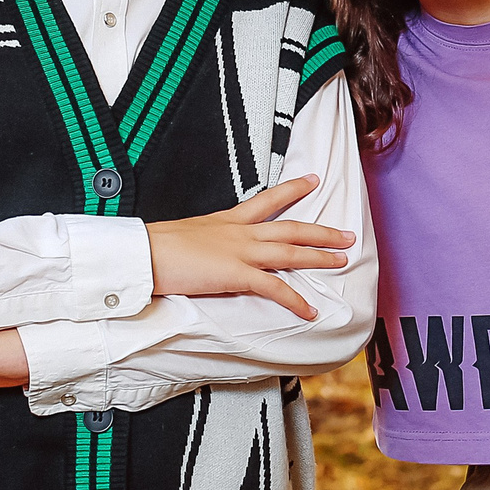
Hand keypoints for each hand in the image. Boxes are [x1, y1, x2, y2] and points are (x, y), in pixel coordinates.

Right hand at [144, 175, 353, 320]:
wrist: (143, 252)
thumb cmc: (155, 247)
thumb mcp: (186, 236)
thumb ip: (204, 241)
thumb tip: (204, 250)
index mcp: (227, 220)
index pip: (267, 200)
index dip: (292, 189)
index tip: (313, 179)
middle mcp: (239, 232)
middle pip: (291, 228)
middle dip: (321, 231)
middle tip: (347, 233)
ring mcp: (240, 252)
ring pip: (290, 252)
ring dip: (319, 258)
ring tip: (342, 261)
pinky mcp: (235, 274)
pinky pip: (273, 289)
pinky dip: (295, 300)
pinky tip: (310, 310)